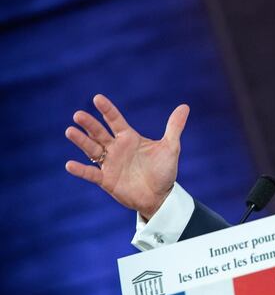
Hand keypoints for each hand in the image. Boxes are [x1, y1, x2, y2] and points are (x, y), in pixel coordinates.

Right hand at [65, 94, 188, 219]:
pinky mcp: (106, 180)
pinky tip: (69, 164)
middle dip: (89, 124)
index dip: (107, 110)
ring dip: (81, 141)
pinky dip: (81, 170)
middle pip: (99, 133)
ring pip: (92, 149)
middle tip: (78, 115)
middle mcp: (116, 148)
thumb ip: (174, 127)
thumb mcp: (171, 147)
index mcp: (129, 138)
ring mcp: (109, 163)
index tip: (97, 98)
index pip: (115, 120)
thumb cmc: (164, 170)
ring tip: (70, 131)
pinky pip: (91, 174)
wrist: (160, 196)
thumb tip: (185, 106)